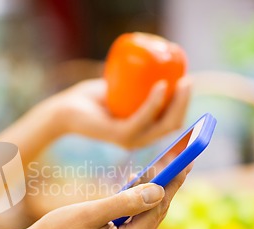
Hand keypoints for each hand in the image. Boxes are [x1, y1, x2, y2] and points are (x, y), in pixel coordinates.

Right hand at [24, 167, 189, 228]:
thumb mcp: (90, 213)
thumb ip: (125, 202)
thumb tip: (159, 190)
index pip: (158, 209)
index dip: (172, 182)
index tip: (186, 160)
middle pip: (154, 214)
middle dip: (165, 186)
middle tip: (177, 158)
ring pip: (144, 217)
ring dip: (149, 193)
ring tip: (159, 167)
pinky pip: (133, 223)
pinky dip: (135, 204)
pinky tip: (136, 186)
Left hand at [39, 77, 191, 149]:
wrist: (65, 108)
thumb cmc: (91, 98)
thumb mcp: (120, 89)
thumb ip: (136, 83)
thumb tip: (157, 63)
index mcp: (143, 132)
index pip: (173, 122)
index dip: (186, 105)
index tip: (188, 81)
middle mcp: (139, 139)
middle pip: (173, 124)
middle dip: (186, 103)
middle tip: (188, 80)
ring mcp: (130, 140)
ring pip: (164, 125)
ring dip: (177, 103)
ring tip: (181, 81)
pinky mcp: (119, 136)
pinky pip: (143, 119)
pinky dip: (155, 103)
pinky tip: (161, 87)